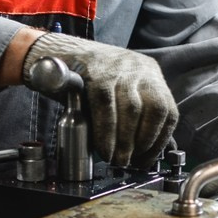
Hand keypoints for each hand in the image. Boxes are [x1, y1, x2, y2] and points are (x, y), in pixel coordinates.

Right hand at [21, 33, 176, 168]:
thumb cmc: (84, 81)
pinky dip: (106, 133)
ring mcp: (118, 68)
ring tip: (117, 159)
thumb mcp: (116, 93)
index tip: (146, 158)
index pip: (167, 110)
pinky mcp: (97, 72)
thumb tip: (140, 151)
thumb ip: (131, 116)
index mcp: (148, 73)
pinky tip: (104, 148)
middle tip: (130, 161)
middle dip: (144, 141)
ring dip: (126, 141)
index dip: (159, 140)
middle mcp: (138, 68)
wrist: (49, 56)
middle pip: (155, 109)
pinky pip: (105, 107)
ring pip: (132, 110)